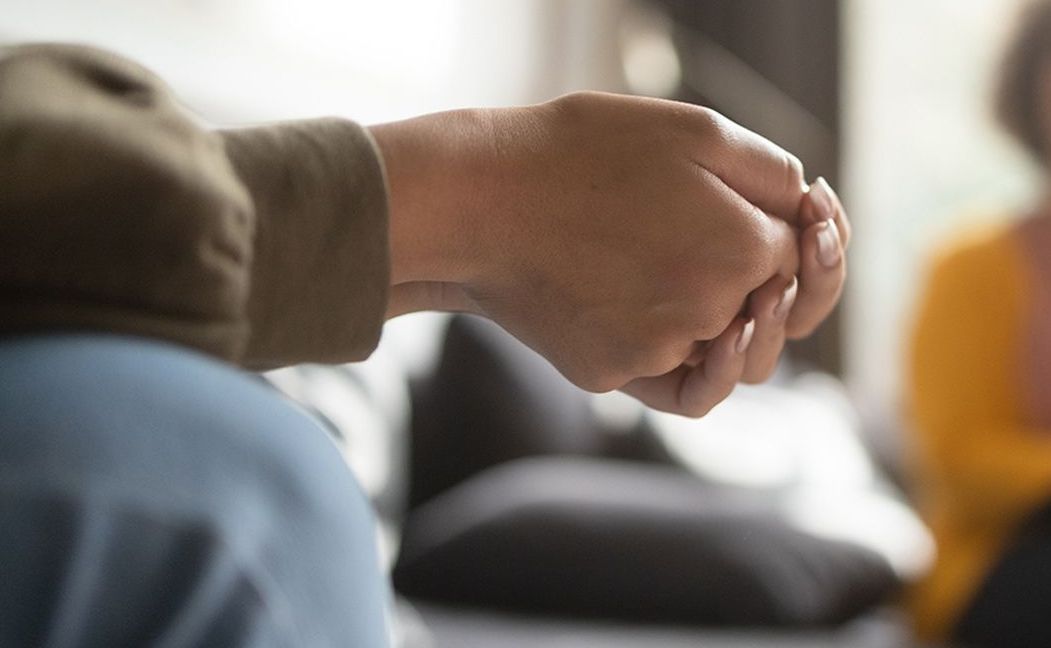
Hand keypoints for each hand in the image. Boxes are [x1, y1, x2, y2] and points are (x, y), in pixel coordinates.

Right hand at [372, 92, 844, 414]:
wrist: (480, 200)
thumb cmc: (582, 152)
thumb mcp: (693, 131)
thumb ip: (771, 174)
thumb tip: (808, 212)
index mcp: (744, 251)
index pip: (802, 260)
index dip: (801, 236)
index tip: (781, 216)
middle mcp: (711, 314)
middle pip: (770, 317)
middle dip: (772, 286)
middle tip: (742, 249)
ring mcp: (656, 352)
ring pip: (722, 359)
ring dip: (725, 328)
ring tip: (689, 280)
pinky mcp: (609, 375)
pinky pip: (665, 377)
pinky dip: (671, 351)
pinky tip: (653, 313)